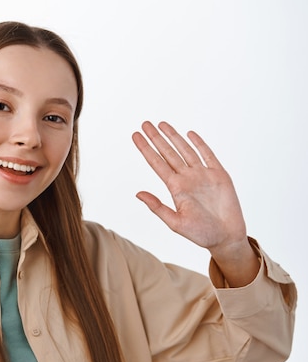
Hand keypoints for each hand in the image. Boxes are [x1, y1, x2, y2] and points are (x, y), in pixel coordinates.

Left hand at [132, 121, 258, 285]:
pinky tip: (189, 134)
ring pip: (185, 150)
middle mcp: (187, 178)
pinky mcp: (219, 175)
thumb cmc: (201, 234)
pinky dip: (199, 144)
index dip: (146, 149)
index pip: (156, 163)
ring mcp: (203, 175)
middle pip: (168, 153)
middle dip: (156, 138)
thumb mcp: (175, 223)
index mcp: (175, 188)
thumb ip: (157, 207)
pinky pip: (208, 155)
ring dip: (174, 137)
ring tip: (162, 124)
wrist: (226, 238)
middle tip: (144, 123)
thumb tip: (138, 194)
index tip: (135, 136)